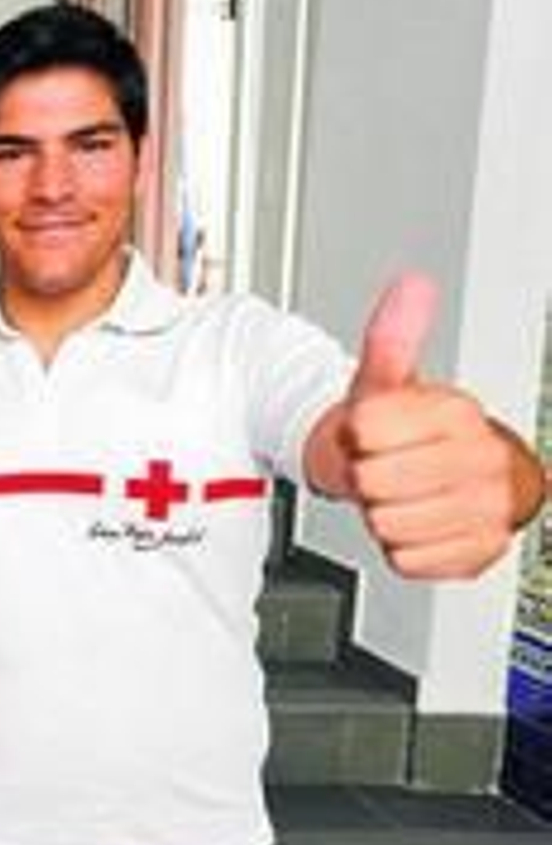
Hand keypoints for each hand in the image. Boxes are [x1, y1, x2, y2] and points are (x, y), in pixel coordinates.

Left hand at [342, 274, 518, 577]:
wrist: (437, 478)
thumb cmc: (404, 430)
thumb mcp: (389, 377)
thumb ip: (393, 334)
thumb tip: (411, 285)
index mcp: (458, 412)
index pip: (366, 429)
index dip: (357, 432)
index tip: (374, 428)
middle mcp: (482, 458)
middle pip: (374, 482)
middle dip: (368, 476)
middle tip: (385, 466)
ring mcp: (486, 507)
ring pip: (389, 523)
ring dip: (383, 513)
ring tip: (400, 494)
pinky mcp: (480, 550)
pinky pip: (407, 559)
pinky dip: (401, 548)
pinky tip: (415, 522)